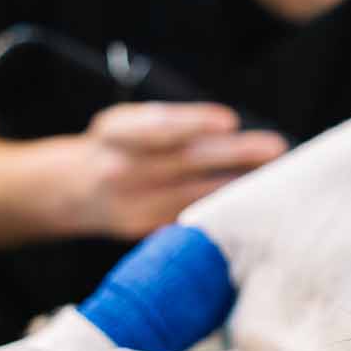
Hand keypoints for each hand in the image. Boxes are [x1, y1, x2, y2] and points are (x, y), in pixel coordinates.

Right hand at [43, 101, 285, 239]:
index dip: (193, 123)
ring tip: (274, 174)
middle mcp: (119, 168)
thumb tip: (230, 129)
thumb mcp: (128, 123)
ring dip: (237, 184)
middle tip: (274, 147)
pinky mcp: (144, 230)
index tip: (229, 121)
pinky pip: (189, 217)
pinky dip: (221, 208)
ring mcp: (131, 204)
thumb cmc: (119, 148)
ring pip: (194, 194)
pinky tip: (250, 202)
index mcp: (115, 132)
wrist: (76, 191)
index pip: (157, 126)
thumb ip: (169, 124)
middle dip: (234, 153)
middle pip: (185, 160)